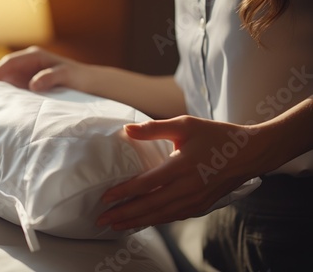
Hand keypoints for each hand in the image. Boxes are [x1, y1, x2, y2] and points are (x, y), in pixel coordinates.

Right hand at [0, 46, 90, 91]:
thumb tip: (33, 84)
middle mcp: (28, 63)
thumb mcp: (66, 76)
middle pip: (5, 70)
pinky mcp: (29, 85)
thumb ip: (50, 77)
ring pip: (7, 80)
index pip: (10, 62)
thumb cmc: (79, 78)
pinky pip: (13, 88)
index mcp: (35, 56)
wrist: (89, 85)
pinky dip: (5, 94)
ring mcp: (28, 74)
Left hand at [96, 115, 267, 230]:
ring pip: (160, 215)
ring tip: (116, 225)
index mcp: (182, 166)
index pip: (146, 184)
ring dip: (136, 222)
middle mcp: (188, 187)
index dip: (123, 192)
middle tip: (101, 219)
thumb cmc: (215, 136)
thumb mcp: (185, 124)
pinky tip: (141, 223)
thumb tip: (127, 130)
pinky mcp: (200, 206)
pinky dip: (155, 221)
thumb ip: (154, 128)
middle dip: (123, 214)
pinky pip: (173, 217)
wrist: (248, 153)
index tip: (104, 198)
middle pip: (149, 205)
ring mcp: (195, 199)